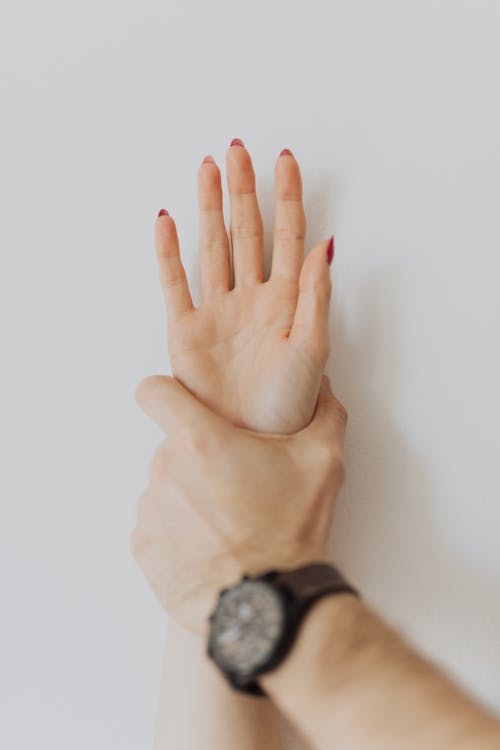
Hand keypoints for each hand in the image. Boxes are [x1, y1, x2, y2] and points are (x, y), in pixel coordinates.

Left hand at [131, 374, 347, 634]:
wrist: (269, 606)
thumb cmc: (290, 534)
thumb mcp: (322, 464)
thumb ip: (322, 415)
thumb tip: (322, 389)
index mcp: (201, 442)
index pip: (153, 392)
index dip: (165, 394)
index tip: (179, 405)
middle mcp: (166, 471)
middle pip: (171, 446)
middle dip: (198, 457)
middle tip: (233, 481)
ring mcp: (151, 511)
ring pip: (163, 486)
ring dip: (187, 495)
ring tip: (224, 520)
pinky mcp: (144, 548)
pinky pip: (155, 525)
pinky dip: (176, 530)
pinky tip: (209, 545)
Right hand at [156, 142, 333, 432]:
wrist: (252, 438)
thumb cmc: (290, 402)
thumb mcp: (312, 347)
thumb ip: (316, 295)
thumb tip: (329, 244)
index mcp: (285, 299)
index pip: (287, 235)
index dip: (286, 197)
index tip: (284, 160)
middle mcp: (251, 297)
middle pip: (247, 231)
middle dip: (244, 190)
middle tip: (239, 150)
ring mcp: (218, 310)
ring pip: (213, 247)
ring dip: (210, 209)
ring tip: (208, 169)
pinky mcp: (186, 330)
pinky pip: (175, 283)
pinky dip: (169, 253)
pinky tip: (168, 222)